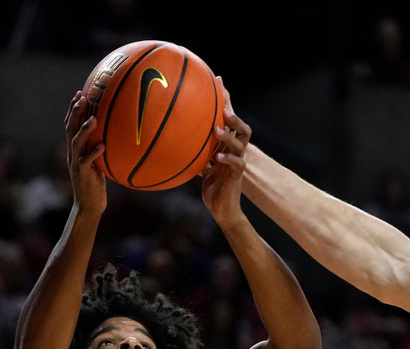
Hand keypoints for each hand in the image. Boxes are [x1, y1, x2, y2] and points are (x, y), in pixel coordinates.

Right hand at [64, 91, 106, 216]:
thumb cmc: (97, 184)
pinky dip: (94, 152)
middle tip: (82, 97)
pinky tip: (102, 146)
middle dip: (75, 111)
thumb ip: (102, 149)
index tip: (80, 93)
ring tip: (93, 119)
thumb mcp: (100, 163)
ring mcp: (76, 163)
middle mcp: (72, 153)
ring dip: (84, 130)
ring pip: (75, 142)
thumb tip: (118, 136)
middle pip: (69, 128)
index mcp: (75, 149)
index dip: (73, 109)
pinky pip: (86, 161)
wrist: (89, 205)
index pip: (71, 124)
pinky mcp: (82, 174)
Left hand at [200, 78, 251, 227]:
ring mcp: (237, 162)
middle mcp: (234, 150)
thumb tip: (168, 137)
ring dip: (229, 135)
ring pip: (241, 143)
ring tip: (218, 129)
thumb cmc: (211, 187)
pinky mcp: (237, 176)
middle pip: (240, 126)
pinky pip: (237, 165)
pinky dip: (227, 160)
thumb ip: (191, 151)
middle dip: (233, 114)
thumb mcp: (198, 165)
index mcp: (225, 145)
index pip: (228, 118)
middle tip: (223, 106)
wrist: (222, 208)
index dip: (225, 99)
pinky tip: (217, 158)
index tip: (218, 80)